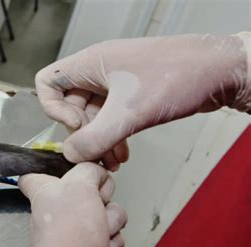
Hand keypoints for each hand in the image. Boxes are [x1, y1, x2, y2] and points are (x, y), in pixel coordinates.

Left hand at [18, 163, 126, 246]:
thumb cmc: (68, 232)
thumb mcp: (79, 182)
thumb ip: (89, 168)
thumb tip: (97, 174)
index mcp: (45, 190)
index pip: (34, 174)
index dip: (50, 168)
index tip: (63, 168)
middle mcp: (58, 208)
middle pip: (88, 190)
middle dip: (102, 196)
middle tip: (93, 203)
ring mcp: (75, 229)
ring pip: (105, 211)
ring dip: (110, 219)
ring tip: (98, 229)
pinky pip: (112, 234)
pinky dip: (112, 239)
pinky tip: (101, 245)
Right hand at [35, 34, 249, 164]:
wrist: (219, 71)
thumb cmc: (177, 75)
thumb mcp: (129, 112)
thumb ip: (94, 138)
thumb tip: (70, 154)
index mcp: (90, 63)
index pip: (48, 82)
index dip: (54, 109)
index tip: (77, 126)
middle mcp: (98, 71)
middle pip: (70, 106)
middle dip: (83, 134)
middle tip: (97, 156)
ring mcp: (114, 83)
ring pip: (91, 117)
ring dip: (99, 141)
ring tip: (113, 162)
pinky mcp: (129, 95)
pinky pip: (110, 119)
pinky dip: (113, 138)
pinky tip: (123, 155)